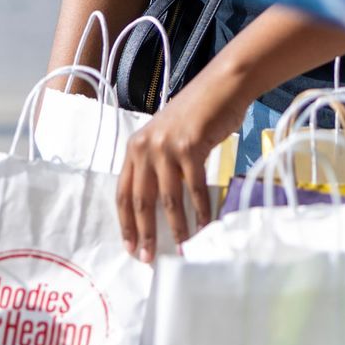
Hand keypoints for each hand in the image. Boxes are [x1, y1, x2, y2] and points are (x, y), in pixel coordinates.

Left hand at [117, 68, 250, 261]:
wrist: (221, 86)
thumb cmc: (196, 114)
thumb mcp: (166, 138)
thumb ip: (158, 165)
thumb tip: (160, 208)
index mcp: (135, 147)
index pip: (123, 192)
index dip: (125, 223)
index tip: (130, 247)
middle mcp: (145, 147)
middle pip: (140, 201)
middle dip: (144, 233)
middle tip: (149, 257)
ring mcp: (166, 147)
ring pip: (167, 199)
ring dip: (176, 227)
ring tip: (181, 247)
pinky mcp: (189, 147)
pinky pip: (194, 188)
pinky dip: (200, 210)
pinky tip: (205, 224)